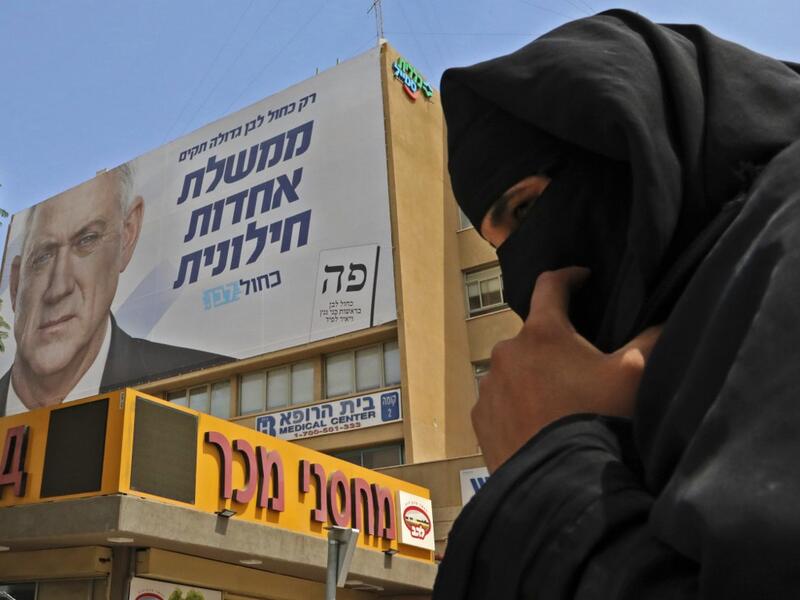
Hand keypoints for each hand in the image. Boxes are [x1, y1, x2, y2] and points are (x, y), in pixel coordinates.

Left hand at [473, 267, 661, 472]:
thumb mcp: (633, 377)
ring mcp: (489, 386)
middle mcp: (507, 352)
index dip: (569, 277)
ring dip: (532, 376)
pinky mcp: (479, 417)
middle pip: (533, 335)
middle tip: (579, 366)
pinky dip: (516, 404)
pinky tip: (536, 423)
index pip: (551, 285)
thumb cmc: (596, 420)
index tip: (583, 278)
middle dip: (554, 343)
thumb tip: (665, 322)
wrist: (558, 483)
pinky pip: (499, 400)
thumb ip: (650, 340)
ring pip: (514, 370)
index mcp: (542, 332)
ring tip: (557, 403)